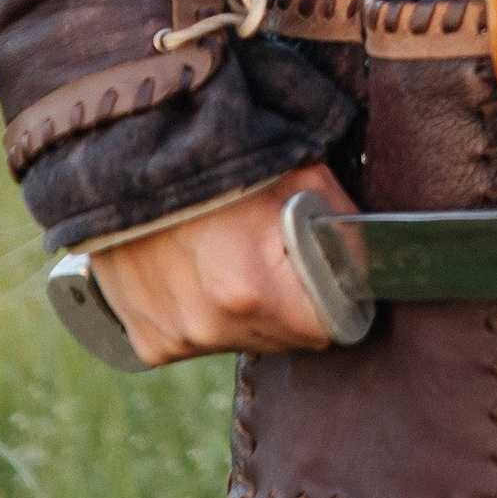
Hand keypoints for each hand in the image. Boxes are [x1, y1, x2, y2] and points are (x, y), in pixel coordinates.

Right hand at [89, 163, 350, 362]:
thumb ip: (342, 228)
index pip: (324, 328)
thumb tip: (370, 266)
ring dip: (247, 310)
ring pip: (244, 339)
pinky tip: (197, 268)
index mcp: (251, 290)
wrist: (126, 155)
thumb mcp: (300, 174)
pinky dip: (207, 313)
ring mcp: (176, 337)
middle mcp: (210, 326)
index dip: (335, 300)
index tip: (330, 277)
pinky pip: (201, 339)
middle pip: (284, 338)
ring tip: (230, 252)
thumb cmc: (218, 158)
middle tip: (272, 252)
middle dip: (290, 303)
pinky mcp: (149, 342)